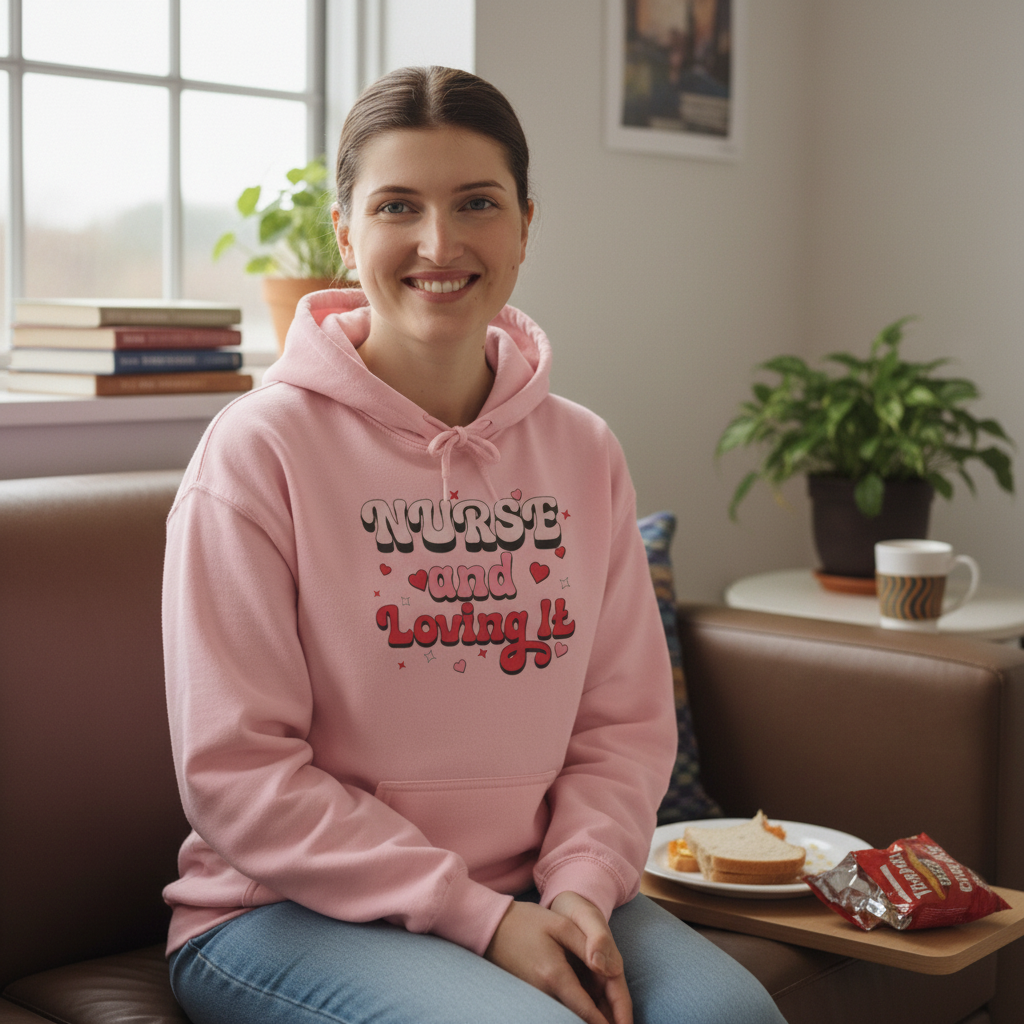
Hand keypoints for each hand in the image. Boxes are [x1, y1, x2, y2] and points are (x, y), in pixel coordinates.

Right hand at [484, 895, 631, 1023]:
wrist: (490, 926)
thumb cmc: (527, 922)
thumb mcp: (561, 925)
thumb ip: (588, 946)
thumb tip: (610, 970)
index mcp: (554, 976)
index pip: (585, 1011)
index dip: (604, 1023)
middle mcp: (543, 993)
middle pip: (576, 1017)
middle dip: (597, 1020)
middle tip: (619, 1022)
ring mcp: (534, 996)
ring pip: (566, 1013)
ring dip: (585, 1014)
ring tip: (607, 1015)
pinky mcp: (530, 994)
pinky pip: (555, 1006)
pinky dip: (572, 1007)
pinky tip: (585, 1003)